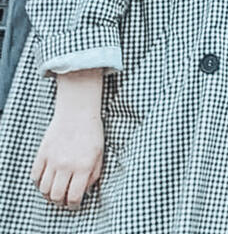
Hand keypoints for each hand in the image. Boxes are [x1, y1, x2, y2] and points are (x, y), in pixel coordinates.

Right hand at [30, 69, 104, 208]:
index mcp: (84, 166)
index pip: (74, 196)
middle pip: (56, 195)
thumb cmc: (92, 134)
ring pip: (44, 188)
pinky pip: (35, 176)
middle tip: (63, 201)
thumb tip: (84, 191)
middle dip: (60, 202)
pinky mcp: (42, 154)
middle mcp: (66, 165)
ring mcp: (52, 160)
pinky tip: (45, 180)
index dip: (73, 205)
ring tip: (54, 192)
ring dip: (48, 194)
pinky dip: (38, 182)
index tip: (74, 205)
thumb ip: (94, 175)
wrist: (77, 114)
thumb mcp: (100, 155)